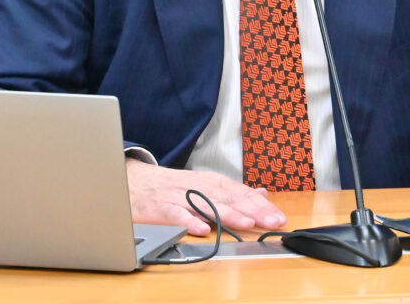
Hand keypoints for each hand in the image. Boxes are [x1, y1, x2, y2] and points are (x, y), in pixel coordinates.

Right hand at [126, 159, 287, 236]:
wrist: (131, 180)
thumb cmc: (170, 186)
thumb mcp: (204, 184)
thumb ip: (232, 192)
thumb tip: (261, 193)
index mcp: (209, 183)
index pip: (239, 192)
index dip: (260, 204)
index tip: (278, 217)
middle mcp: (197, 187)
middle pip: (227, 198)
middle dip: (251, 210)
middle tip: (271, 221)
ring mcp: (177, 196)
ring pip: (205, 205)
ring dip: (226, 214)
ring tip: (246, 223)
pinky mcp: (157, 207)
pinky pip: (174, 214)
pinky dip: (187, 220)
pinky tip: (201, 229)